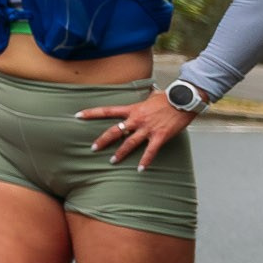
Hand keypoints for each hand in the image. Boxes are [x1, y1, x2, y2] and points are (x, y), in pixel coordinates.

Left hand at [75, 90, 197, 168]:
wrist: (185, 99)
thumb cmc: (169, 96)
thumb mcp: (152, 95)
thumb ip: (146, 98)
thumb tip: (149, 92)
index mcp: (133, 109)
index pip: (107, 110)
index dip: (91, 113)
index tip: (78, 115)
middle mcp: (137, 120)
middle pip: (115, 131)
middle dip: (103, 140)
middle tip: (93, 148)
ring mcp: (148, 129)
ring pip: (130, 143)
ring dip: (120, 153)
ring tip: (112, 161)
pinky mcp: (160, 136)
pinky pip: (150, 151)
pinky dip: (145, 161)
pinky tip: (140, 169)